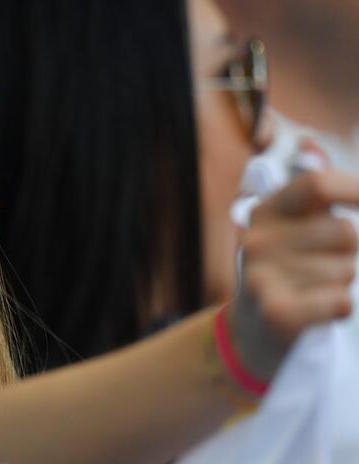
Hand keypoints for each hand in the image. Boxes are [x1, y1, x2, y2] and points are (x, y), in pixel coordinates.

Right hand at [231, 169, 358, 380]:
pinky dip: (340, 307)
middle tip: (325, 266)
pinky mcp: (275, 312)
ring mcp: (261, 276)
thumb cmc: (287, 274)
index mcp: (265, 212)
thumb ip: (317, 200)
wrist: (252, 333)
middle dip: (350, 252)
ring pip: (346, 270)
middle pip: (344, 231)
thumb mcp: (291, 231)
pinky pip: (340, 301)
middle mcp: (258, 239)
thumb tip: (322, 156)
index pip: (318, 183)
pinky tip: (318, 311)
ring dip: (343, 284)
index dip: (358, 190)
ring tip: (314, 291)